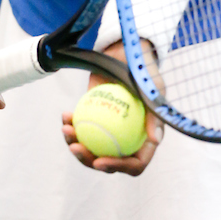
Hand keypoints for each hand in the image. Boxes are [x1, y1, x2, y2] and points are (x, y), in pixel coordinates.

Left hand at [61, 40, 162, 175]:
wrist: (126, 52)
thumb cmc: (144, 71)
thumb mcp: (153, 90)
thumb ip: (155, 114)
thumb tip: (156, 141)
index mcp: (144, 140)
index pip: (134, 164)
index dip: (118, 166)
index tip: (99, 161)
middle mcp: (126, 140)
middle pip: (108, 160)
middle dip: (88, 159)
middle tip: (76, 147)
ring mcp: (109, 131)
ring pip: (90, 147)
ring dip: (74, 143)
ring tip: (66, 129)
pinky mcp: (93, 119)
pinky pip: (81, 128)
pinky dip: (71, 124)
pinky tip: (65, 116)